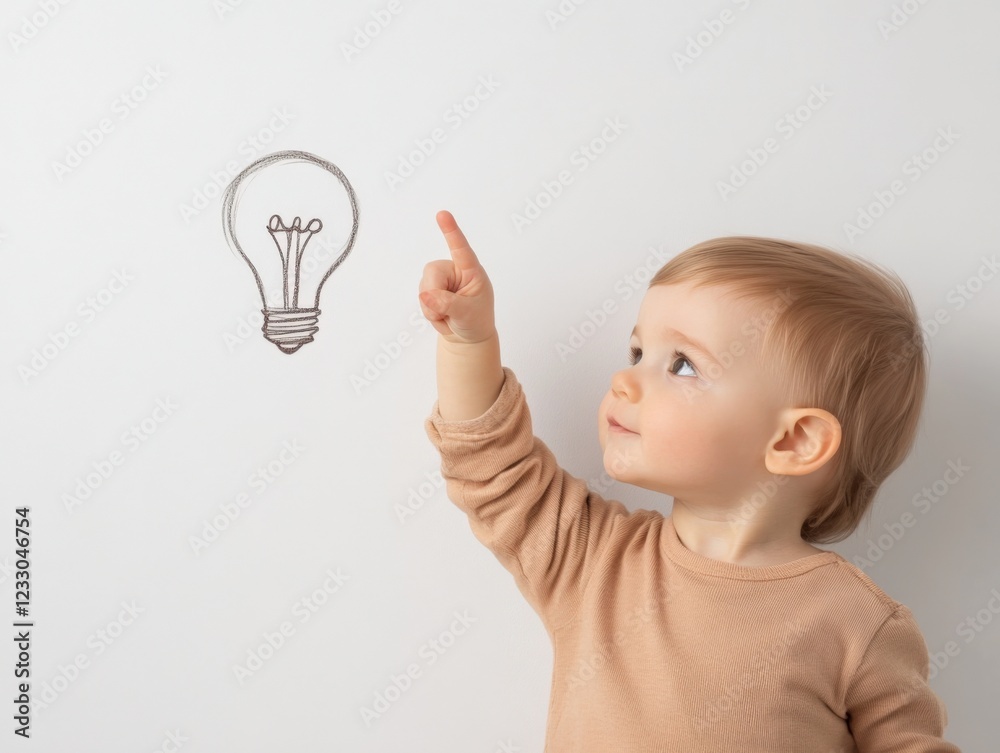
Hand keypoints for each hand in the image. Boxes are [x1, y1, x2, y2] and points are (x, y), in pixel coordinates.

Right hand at [419, 211, 496, 344]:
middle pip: (432, 273)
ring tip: (448, 314)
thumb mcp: (467, 314)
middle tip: (448, 312)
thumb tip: (425, 295)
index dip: (451, 231)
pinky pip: (421, 298)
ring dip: (432, 308)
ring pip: (424, 287)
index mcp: (471, 270)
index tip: (442, 214)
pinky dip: (428, 311)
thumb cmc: (475, 320)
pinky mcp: (430, 288)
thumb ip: (447, 304)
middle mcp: (454, 270)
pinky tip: (440, 314)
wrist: (467, 335)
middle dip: (435, 296)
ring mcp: (441, 279)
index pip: (460, 248)